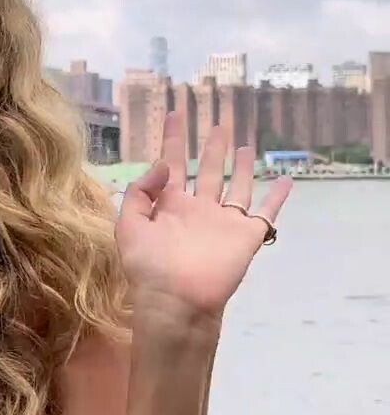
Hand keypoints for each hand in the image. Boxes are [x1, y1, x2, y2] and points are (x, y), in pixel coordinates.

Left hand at [116, 117, 292, 321]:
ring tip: (245, 146)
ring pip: (236, 187)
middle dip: (212, 149)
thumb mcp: (128, 225)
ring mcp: (224, 222)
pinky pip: (266, 212)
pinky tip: (286, 180)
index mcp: (169, 206)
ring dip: (241, 167)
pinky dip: (278, 197)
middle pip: (208, 171)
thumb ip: (140, 192)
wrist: (177, 301)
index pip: (173, 164)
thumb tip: (163, 164)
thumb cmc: (149, 266)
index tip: (175, 113)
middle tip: (218, 125)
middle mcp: (198, 209)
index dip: (174, 139)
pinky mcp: (247, 235)